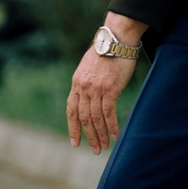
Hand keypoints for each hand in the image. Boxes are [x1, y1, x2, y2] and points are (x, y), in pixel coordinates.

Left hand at [66, 14, 146, 153]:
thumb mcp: (89, 67)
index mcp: (76, 82)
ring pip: (95, 118)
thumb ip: (86, 82)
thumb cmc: (106, 52)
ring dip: (100, 134)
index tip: (75, 142)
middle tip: (95, 149)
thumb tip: (89, 96)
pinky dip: (111, 126)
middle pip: (83, 117)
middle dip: (89, 136)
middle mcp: (83, 87)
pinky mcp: (109, 88)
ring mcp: (95, 88)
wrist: (116, 39)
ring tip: (104, 146)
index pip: (71, 110)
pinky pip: (108, 112)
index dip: (73, 128)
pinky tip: (114, 135)